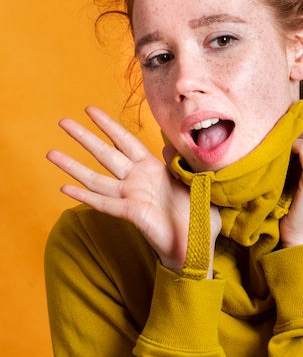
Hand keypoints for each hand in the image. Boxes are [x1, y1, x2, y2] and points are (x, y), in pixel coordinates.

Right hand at [46, 106, 220, 275]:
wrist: (198, 247)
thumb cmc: (198, 216)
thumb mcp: (195, 182)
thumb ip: (179, 163)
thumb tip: (167, 146)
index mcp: (152, 168)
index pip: (125, 140)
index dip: (108, 125)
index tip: (90, 109)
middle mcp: (137, 179)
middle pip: (105, 153)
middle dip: (84, 137)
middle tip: (63, 121)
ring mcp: (131, 196)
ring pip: (96, 177)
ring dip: (73, 166)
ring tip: (51, 153)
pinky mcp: (130, 214)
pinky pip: (103, 203)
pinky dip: (84, 195)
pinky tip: (64, 187)